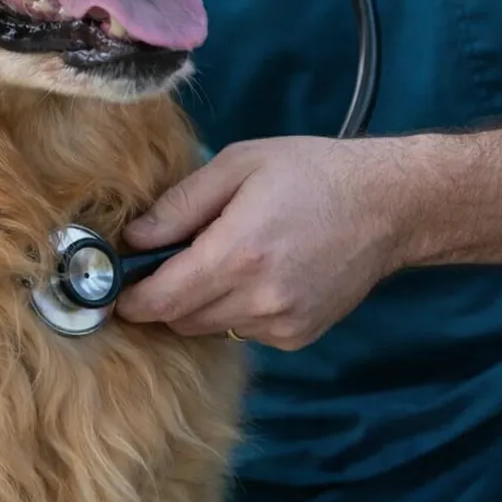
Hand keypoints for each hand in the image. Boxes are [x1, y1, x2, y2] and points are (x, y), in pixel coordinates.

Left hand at [114, 136, 408, 349]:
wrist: (386, 205)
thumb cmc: (309, 171)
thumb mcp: (239, 164)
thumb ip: (181, 204)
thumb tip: (132, 239)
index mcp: (237, 253)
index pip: (160, 300)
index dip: (130, 298)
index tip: (116, 287)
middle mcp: (257, 300)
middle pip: (180, 320)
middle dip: (164, 296)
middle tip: (169, 259)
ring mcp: (281, 324)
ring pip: (211, 328)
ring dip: (200, 303)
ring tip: (222, 258)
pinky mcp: (298, 337)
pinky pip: (245, 331)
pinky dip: (236, 309)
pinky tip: (259, 273)